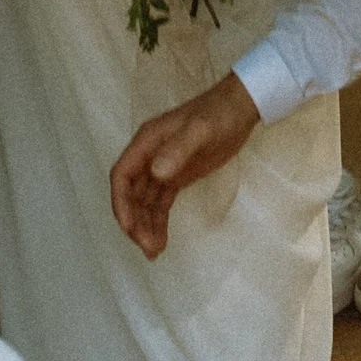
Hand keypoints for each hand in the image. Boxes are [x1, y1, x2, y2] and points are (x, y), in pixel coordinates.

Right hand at [110, 72, 259, 254]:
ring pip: (144, 203)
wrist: (240, 109)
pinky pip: (160, 203)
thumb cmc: (218, 115)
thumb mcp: (200, 131)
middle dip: (135, 222)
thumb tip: (156, 174)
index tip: (129, 228)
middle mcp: (149, 156)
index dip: (121, 203)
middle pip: (131, 194)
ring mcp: (162, 167)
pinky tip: (161, 241)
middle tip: (148, 247)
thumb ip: (178, 150)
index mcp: (147, 142)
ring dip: (145, 226)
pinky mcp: (176, 177)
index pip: (122, 176)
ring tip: (154, 252)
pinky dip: (157, 222)